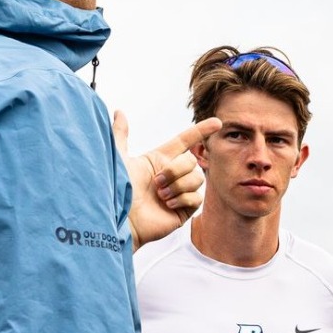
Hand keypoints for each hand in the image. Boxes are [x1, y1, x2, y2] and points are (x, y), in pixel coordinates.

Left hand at [116, 111, 221, 247]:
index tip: (218, 122)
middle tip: (156, 182)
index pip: (185, 141)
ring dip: (178, 185)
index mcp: (159, 160)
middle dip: (176, 170)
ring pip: (197, 179)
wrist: (120, 220)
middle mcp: (171, 175)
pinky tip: (167, 205)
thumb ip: (120, 134)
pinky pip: (196, 198)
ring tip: (160, 196)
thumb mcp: (118, 157)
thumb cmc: (115, 191)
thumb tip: (118, 112)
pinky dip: (182, 199)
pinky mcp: (183, 210)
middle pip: (192, 161)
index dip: (201, 131)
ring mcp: (178, 193)